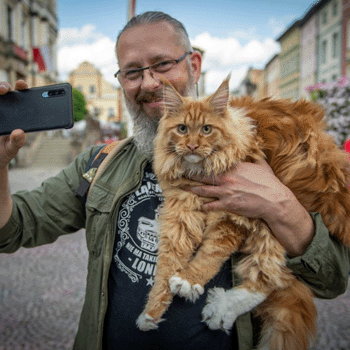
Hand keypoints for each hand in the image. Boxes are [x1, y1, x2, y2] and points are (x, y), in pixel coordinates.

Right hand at [0, 80, 27, 168]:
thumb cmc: (3, 152)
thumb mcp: (11, 149)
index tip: (22, 84)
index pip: (20, 97)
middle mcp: (3, 109)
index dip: (21, 88)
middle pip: (2, 91)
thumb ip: (16, 142)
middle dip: (3, 86)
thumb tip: (19, 132)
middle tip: (5, 90)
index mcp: (16, 115)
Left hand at [187, 159, 314, 255]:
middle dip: (191, 175)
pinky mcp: (228, 204)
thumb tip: (256, 148)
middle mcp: (227, 178)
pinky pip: (211, 206)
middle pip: (204, 176)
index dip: (202, 164)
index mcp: (234, 168)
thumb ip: (255, 157)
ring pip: (203, 190)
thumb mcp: (262, 165)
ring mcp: (226, 191)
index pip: (213, 164)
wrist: (274, 200)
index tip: (194, 162)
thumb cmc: (269, 183)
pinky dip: (204, 206)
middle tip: (181, 174)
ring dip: (193, 189)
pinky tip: (200, 207)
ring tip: (183, 188)